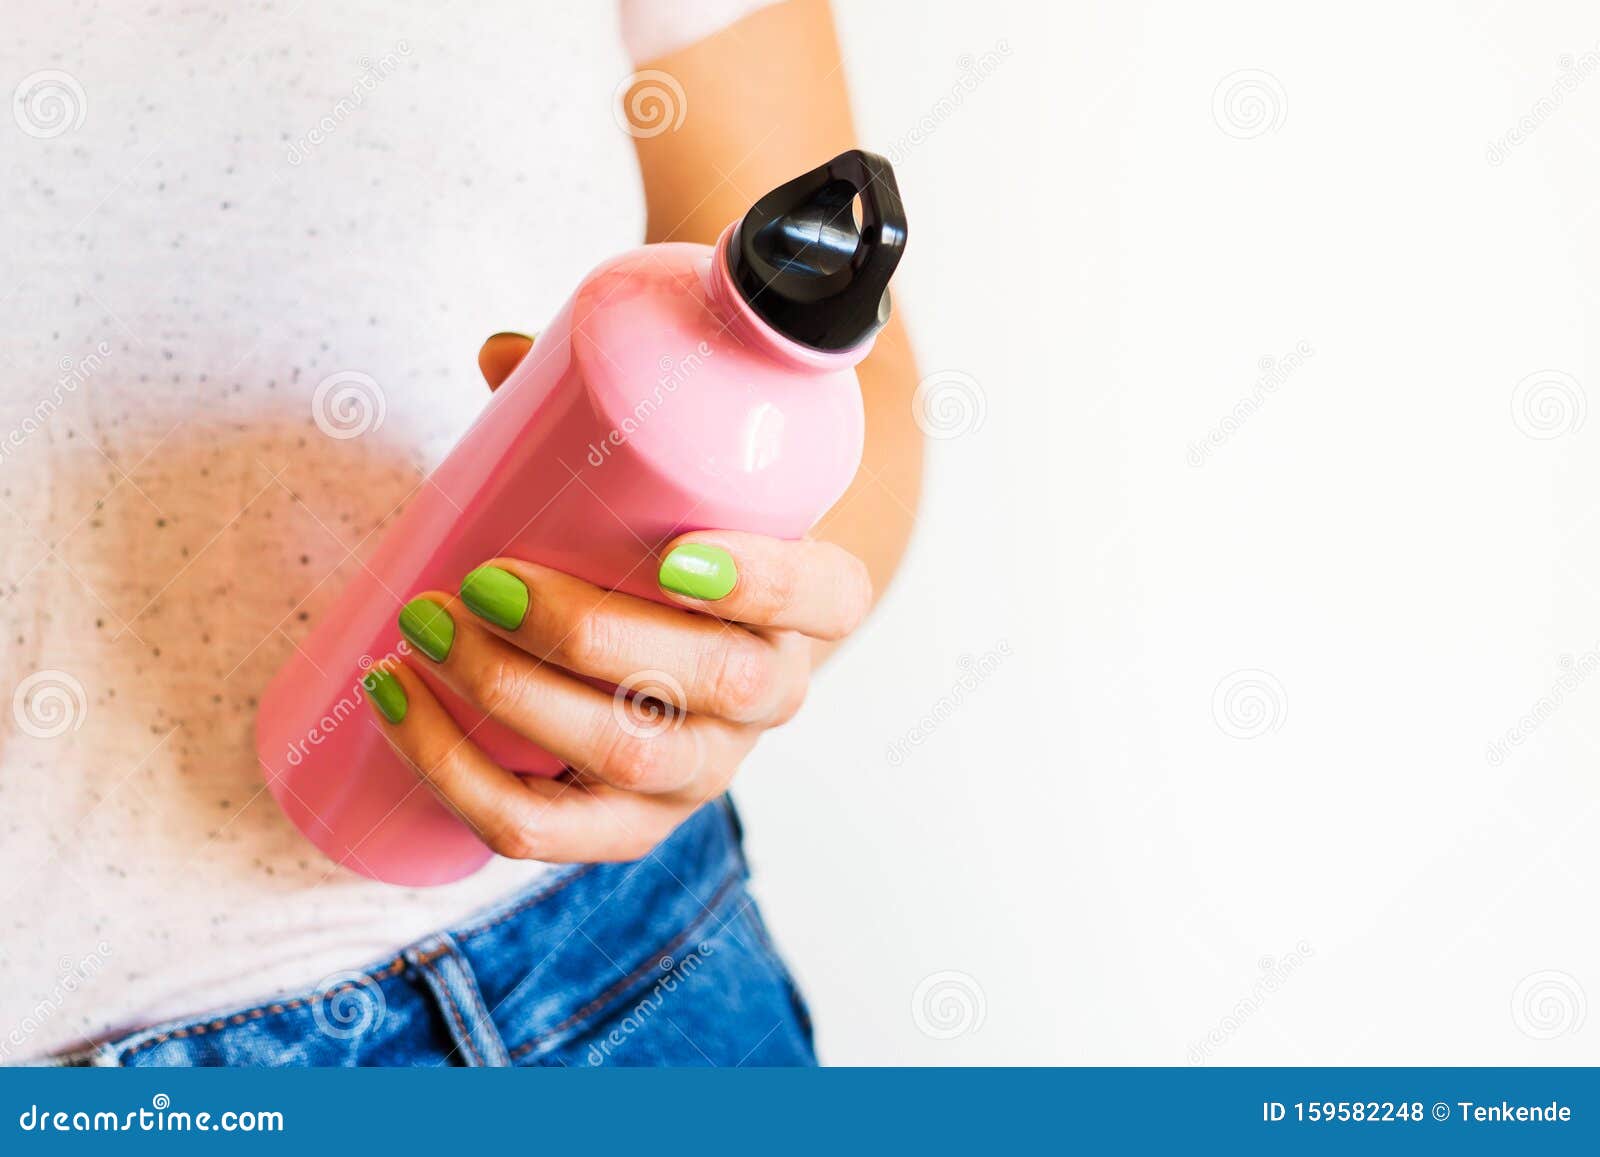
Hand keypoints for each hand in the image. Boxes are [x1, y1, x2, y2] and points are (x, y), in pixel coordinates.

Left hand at [357, 334, 872, 861]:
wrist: (672, 641)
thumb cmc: (666, 536)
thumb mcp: (669, 475)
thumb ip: (606, 407)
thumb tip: (503, 356)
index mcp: (809, 605)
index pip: (828, 596)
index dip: (765, 582)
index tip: (675, 551)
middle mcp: (770, 696)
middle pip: (713, 682)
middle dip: (589, 634)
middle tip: (486, 581)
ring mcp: (701, 770)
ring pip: (627, 756)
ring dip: (513, 696)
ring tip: (422, 629)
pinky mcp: (624, 827)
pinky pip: (546, 831)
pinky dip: (458, 774)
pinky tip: (397, 706)